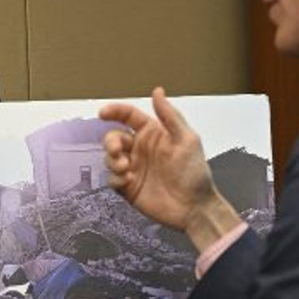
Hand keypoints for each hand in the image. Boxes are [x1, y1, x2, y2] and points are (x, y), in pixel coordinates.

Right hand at [99, 88, 242, 250]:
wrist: (194, 207)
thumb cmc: (195, 173)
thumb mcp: (187, 140)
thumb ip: (170, 116)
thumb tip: (157, 91)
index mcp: (153, 134)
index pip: (129, 116)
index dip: (114, 111)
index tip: (103, 113)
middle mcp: (141, 149)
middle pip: (114, 137)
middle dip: (110, 142)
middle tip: (117, 151)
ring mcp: (134, 168)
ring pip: (110, 158)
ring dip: (113, 161)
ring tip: (127, 169)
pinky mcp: (128, 187)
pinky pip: (111, 179)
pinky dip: (116, 178)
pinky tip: (129, 181)